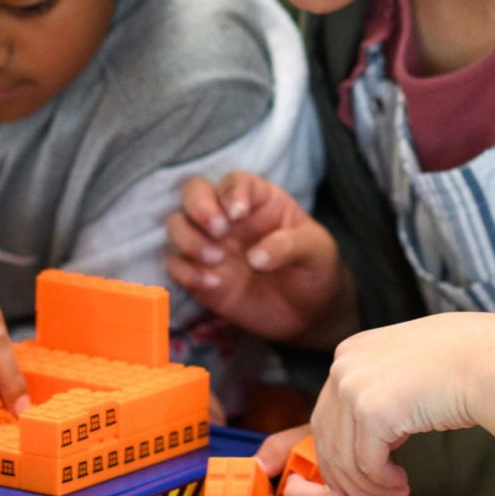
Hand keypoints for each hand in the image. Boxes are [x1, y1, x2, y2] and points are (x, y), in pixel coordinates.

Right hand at [164, 173, 354, 348]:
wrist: (308, 312)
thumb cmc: (315, 270)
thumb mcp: (318, 251)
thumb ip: (291, 246)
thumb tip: (256, 257)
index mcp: (258, 201)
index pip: (235, 182)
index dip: (231, 192)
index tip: (238, 213)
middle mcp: (228, 218)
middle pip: (194, 192)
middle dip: (198, 207)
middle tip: (219, 230)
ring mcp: (211, 245)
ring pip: (177, 226)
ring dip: (189, 239)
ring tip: (217, 259)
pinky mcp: (200, 275)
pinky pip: (176, 266)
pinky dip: (186, 272)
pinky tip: (213, 283)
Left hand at [310, 313, 494, 495]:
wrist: (491, 361)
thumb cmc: (463, 367)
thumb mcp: (405, 370)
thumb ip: (380, 392)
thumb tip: (366, 437)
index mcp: (350, 352)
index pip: (327, 414)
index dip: (333, 455)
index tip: (346, 485)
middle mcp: (344, 366)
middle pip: (327, 437)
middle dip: (346, 478)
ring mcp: (353, 387)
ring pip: (346, 457)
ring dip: (369, 486)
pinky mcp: (371, 411)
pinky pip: (367, 463)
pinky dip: (383, 482)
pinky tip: (403, 484)